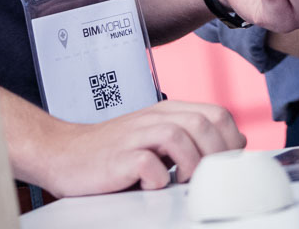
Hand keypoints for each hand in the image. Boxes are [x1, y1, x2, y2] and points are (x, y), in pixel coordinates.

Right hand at [33, 99, 242, 193]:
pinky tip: (151, 186)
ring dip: (190, 165)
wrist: (64, 153)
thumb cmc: (113, 151)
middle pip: (204, 124)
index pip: (218, 114)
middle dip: (216, 155)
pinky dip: (157, 179)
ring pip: (181, 137)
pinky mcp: (119, 157)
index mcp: (169, 112)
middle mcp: (155, 118)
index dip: (230, 140)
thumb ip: (190, 138)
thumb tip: (234, 145)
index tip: (227, 165)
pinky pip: (148, 164)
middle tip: (207, 178)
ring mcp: (136, 135)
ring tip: (180, 182)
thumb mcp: (157, 137)